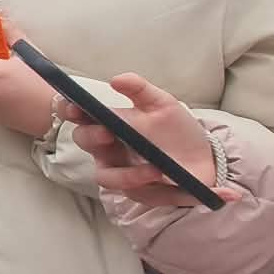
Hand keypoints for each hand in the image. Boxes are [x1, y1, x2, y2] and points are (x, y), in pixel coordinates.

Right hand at [69, 73, 241, 206]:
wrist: (204, 158)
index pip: (78, 115)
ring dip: (128, 175)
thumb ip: (140, 89)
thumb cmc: (175, 130)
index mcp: (107, 124)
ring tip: (156, 170)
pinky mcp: (140, 193)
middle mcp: (107, 149)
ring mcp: (120, 172)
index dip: (68, 109)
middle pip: (84, 143)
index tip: (76, 107)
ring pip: (107, 178)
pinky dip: (164, 191)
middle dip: (92, 137)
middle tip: (108, 133)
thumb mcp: (162, 104)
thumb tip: (116, 79)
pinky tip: (178, 183)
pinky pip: (142, 194)